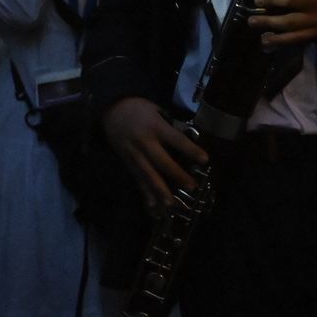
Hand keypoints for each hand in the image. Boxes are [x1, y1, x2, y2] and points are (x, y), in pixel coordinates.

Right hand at [101, 96, 208, 214]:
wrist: (111, 110)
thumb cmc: (140, 108)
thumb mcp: (158, 110)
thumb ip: (171, 126)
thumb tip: (190, 140)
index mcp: (155, 127)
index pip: (176, 140)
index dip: (190, 150)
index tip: (205, 160)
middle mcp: (144, 143)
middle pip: (161, 161)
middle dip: (176, 175)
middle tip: (192, 187)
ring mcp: (134, 155)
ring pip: (148, 175)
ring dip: (160, 191)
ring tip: (171, 204)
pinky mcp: (127, 163)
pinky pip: (138, 180)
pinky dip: (145, 194)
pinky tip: (153, 207)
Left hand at [249, 0, 316, 46]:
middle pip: (290, 0)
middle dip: (270, 0)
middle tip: (257, 1)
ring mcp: (316, 20)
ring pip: (288, 22)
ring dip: (268, 22)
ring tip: (252, 21)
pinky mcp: (316, 34)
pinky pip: (295, 38)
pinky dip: (279, 40)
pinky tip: (266, 39)